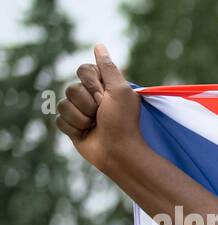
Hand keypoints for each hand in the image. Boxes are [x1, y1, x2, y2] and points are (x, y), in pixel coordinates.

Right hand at [55, 44, 143, 173]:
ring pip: (63, 104)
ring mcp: (79, 111)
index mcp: (102, 85)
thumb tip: (98, 45)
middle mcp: (89, 96)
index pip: (83, 69)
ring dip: (81, 118)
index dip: (92, 84)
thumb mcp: (120, 91)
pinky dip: (74, 128)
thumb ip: (108, 68)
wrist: (118, 151)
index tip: (105, 96)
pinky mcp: (71, 126)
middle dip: (87, 104)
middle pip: (71, 88)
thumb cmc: (123, 122)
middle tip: (102, 114)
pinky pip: (59, 120)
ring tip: (95, 126)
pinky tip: (86, 134)